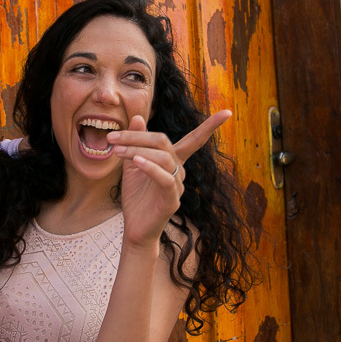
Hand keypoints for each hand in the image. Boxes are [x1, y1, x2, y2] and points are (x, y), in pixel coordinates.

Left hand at [106, 110, 230, 247]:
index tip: (228, 112)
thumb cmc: (136, 197)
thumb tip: (138, 116)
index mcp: (173, 161)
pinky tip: (136, 162)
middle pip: (164, 142)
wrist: (135, 229)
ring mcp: (177, 186)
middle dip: (138, 136)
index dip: (210, 126)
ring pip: (164, 158)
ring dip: (137, 150)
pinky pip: (165, 179)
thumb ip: (136, 141)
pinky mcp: (172, 200)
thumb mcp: (133, 165)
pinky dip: (150, 167)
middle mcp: (179, 171)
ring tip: (116, 150)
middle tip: (112, 137)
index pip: (194, 140)